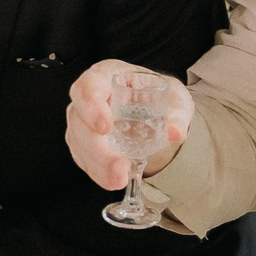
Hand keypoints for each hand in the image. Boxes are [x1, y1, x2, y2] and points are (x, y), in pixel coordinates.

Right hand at [66, 59, 191, 189]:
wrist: (152, 109)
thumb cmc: (156, 95)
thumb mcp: (174, 97)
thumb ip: (176, 113)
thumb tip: (176, 132)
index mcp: (106, 75)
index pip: (89, 86)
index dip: (92, 106)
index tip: (105, 127)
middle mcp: (87, 97)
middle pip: (79, 120)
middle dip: (97, 148)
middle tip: (119, 166)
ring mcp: (81, 120)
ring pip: (78, 143)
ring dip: (97, 164)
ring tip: (119, 179)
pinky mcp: (82, 142)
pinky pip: (83, 158)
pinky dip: (97, 172)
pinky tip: (112, 180)